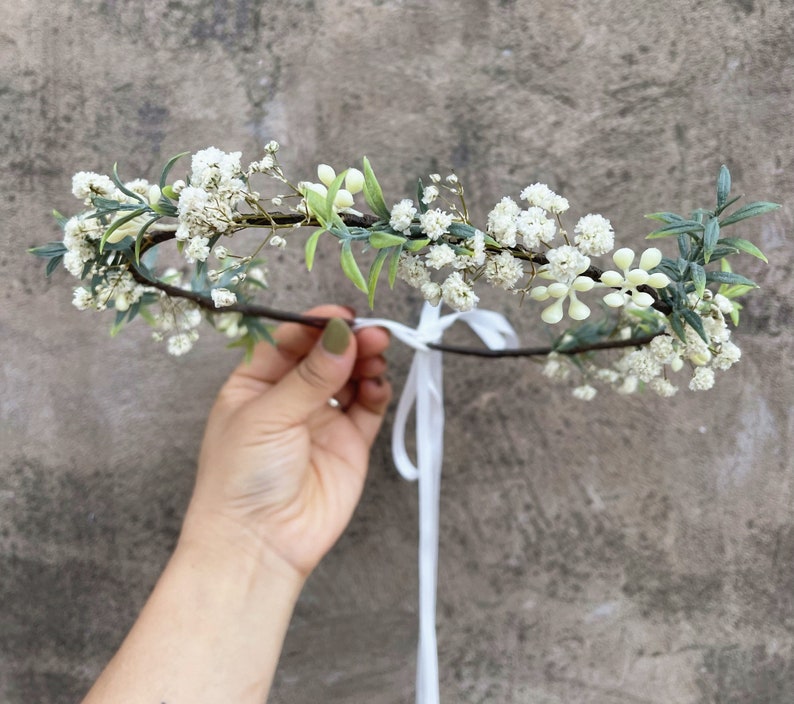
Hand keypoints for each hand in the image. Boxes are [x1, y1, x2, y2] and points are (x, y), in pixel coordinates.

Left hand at [181, 304, 391, 580]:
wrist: (259, 545)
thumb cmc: (241, 478)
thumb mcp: (268, 416)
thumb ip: (310, 376)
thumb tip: (342, 335)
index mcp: (255, 385)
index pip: (289, 342)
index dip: (315, 325)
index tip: (342, 316)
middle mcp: (289, 399)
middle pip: (325, 356)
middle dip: (348, 341)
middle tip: (371, 333)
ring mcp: (321, 421)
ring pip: (350, 378)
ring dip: (365, 361)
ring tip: (377, 354)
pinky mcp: (349, 444)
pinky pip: (368, 408)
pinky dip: (377, 391)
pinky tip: (378, 384)